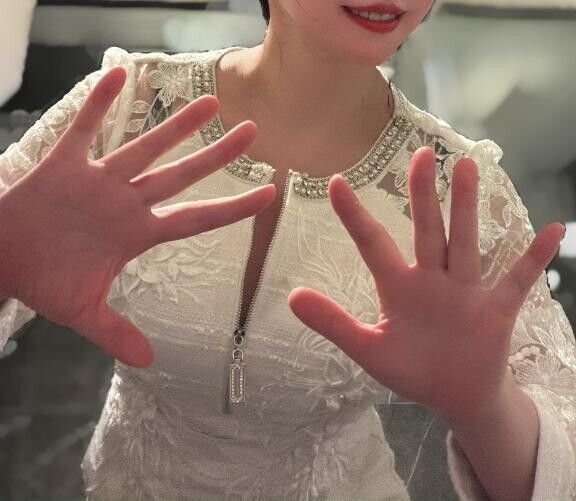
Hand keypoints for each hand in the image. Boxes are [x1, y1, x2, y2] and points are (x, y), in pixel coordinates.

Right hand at [0, 66, 275, 367]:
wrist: (2, 260)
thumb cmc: (43, 282)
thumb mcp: (83, 313)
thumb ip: (116, 333)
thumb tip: (148, 362)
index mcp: (137, 235)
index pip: (196, 219)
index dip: (234, 208)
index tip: (270, 193)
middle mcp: (125, 203)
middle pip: (181, 175)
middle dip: (217, 155)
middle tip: (254, 131)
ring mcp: (97, 181)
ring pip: (144, 147)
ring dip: (175, 125)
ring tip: (211, 104)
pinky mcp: (62, 164)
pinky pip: (83, 128)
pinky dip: (97, 105)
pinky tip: (119, 76)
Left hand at [288, 146, 562, 427]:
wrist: (455, 397)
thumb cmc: (411, 369)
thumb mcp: (368, 349)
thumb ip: (334, 323)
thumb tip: (292, 297)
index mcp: (398, 287)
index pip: (373, 243)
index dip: (354, 215)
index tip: (335, 182)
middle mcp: (432, 279)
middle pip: (426, 230)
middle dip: (423, 194)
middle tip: (420, 154)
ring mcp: (465, 291)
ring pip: (464, 243)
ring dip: (466, 208)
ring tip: (466, 168)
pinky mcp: (497, 309)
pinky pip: (518, 280)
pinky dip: (534, 258)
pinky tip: (552, 229)